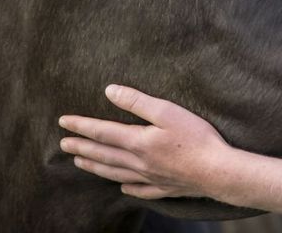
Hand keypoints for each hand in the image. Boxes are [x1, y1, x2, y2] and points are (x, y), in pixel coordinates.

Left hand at [58, 84, 231, 199]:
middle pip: (104, 154)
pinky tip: (122, 187)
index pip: (102, 132)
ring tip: (80, 163)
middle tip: (63, 145)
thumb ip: (137, 101)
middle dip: (81, 147)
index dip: (81, 126)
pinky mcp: (164, 188)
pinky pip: (139, 190)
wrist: (218, 172)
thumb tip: (110, 90)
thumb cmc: (196, 138)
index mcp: (138, 142)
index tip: (63, 122)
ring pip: (115, 173)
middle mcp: (139, 163)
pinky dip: (127, 187)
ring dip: (95, 167)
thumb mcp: (167, 111)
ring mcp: (150, 178)